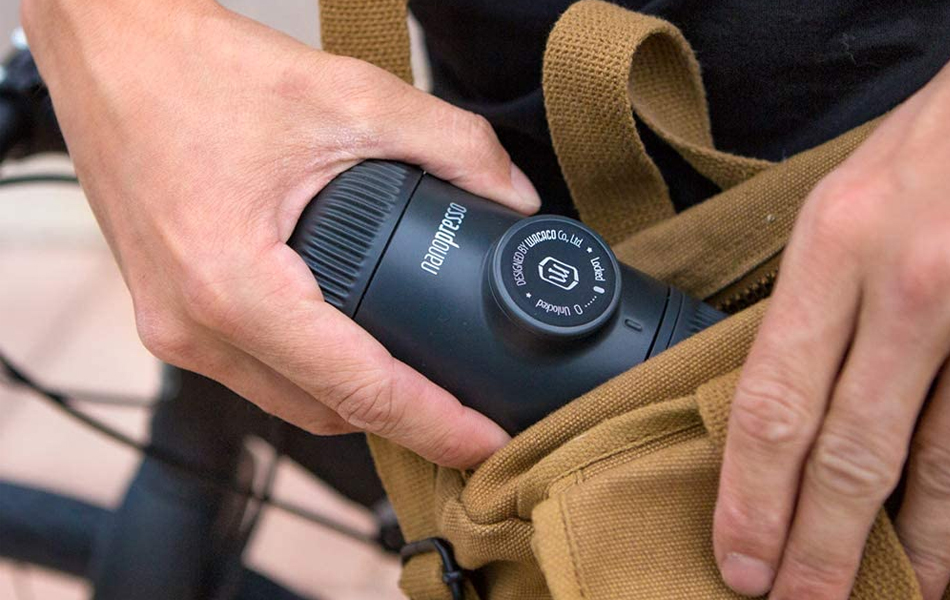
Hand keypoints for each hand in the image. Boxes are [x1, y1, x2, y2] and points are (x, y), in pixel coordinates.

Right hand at [22, 0, 540, 467]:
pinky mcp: (168, 315)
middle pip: (325, 412)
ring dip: (354, 399)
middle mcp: (194, 326)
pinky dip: (310, 373)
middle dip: (402, 421)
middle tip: (467, 408)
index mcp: (231, 286)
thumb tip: (512, 193)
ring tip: (419, 379)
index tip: (487, 445)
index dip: (434, 426)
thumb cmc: (194, 68)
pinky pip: (254, 373)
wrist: (110, 49)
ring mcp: (173, 328)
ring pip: (287, 401)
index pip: (358, 390)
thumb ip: (449, 142)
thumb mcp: (346, 95)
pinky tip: (351, 343)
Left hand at [714, 63, 949, 597]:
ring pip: (935, 465)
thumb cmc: (924, 155)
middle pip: (846, 450)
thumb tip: (781, 412)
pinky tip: (942, 555)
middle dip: (817, 545)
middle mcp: (906, 285)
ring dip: (902, 549)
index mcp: (833, 247)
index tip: (737, 556)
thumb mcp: (840, 210)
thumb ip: (810, 307)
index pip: (771, 399)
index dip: (749, 493)